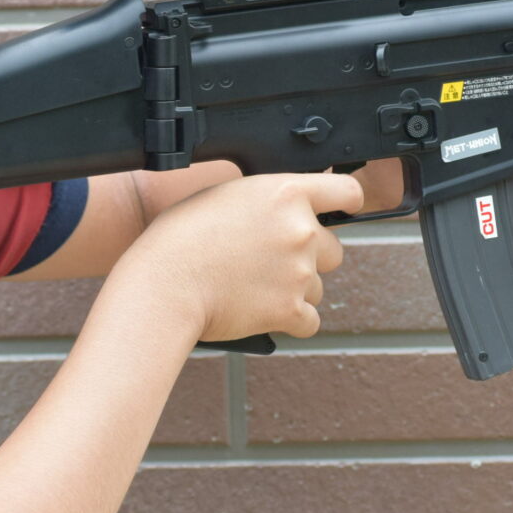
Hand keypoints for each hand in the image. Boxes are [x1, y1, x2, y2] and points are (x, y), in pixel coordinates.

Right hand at [123, 172, 363, 342]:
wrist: (165, 284)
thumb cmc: (180, 238)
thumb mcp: (224, 196)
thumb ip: (264, 200)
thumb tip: (278, 209)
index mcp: (286, 194)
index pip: (347, 192)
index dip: (347, 202)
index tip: (344, 210)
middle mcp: (301, 231)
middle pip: (333, 250)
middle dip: (309, 257)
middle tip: (270, 262)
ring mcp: (299, 272)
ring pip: (317, 287)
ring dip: (295, 290)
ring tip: (253, 287)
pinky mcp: (290, 309)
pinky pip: (310, 320)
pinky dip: (290, 319)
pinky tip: (261, 310)